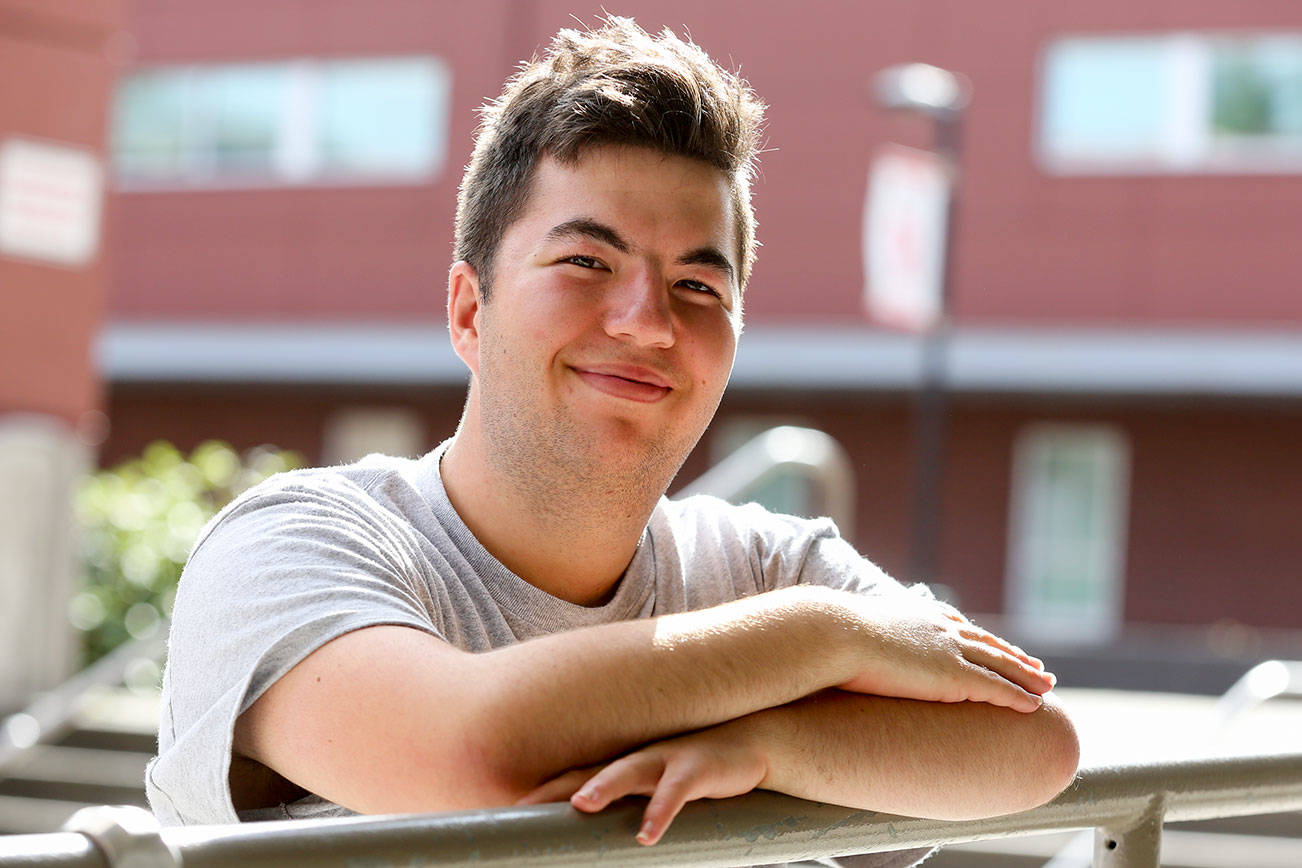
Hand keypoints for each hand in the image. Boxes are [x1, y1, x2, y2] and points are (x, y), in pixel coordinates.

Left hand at [515, 724, 767, 845]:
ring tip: (581, 804)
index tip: (507, 810)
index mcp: (625, 766)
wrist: (750, 743)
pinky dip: (661, 811)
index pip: (575, 777)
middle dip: (557, 786)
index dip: (542, 791)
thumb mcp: (658, 788)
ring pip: (629, 770)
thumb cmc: (695, 772)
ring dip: (604, 786)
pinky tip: (648, 833)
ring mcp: (666, 759)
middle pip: (590, 770)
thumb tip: (599, 831)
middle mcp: (639, 759)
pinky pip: (676, 792)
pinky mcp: (697, 769)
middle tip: (524, 804)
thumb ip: (629, 805)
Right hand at [834, 594, 1053, 711]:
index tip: (1003, 646)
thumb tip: (846, 649)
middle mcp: (941, 629)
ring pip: (1001, 665)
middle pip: (989, 644)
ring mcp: (950, 651)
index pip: (962, 628)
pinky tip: (1035, 706)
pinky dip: (1018, 696)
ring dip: (1027, 677)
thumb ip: (863, 640)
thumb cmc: (833, 636)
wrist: (835, 634)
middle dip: (1016, 656)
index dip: (985, 639)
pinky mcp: (953, 675)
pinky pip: (996, 687)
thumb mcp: (853, 633)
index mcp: (919, 616)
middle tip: (1040, 667)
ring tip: (1048, 686)